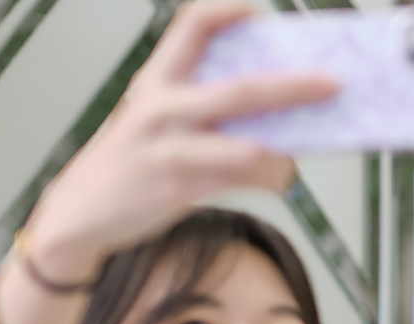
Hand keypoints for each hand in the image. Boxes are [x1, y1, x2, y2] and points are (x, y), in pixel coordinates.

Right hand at [26, 1, 334, 278]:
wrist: (81, 215)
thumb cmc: (132, 164)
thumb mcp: (157, 121)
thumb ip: (205, 110)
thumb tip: (276, 113)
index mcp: (156, 80)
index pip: (193, 25)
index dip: (230, 10)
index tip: (264, 13)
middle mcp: (160, 105)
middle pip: (240, 88)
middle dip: (293, 85)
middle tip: (332, 84)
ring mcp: (167, 145)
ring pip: (247, 145)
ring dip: (286, 152)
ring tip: (300, 157)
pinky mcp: (174, 186)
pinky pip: (238, 182)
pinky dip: (268, 181)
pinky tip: (280, 182)